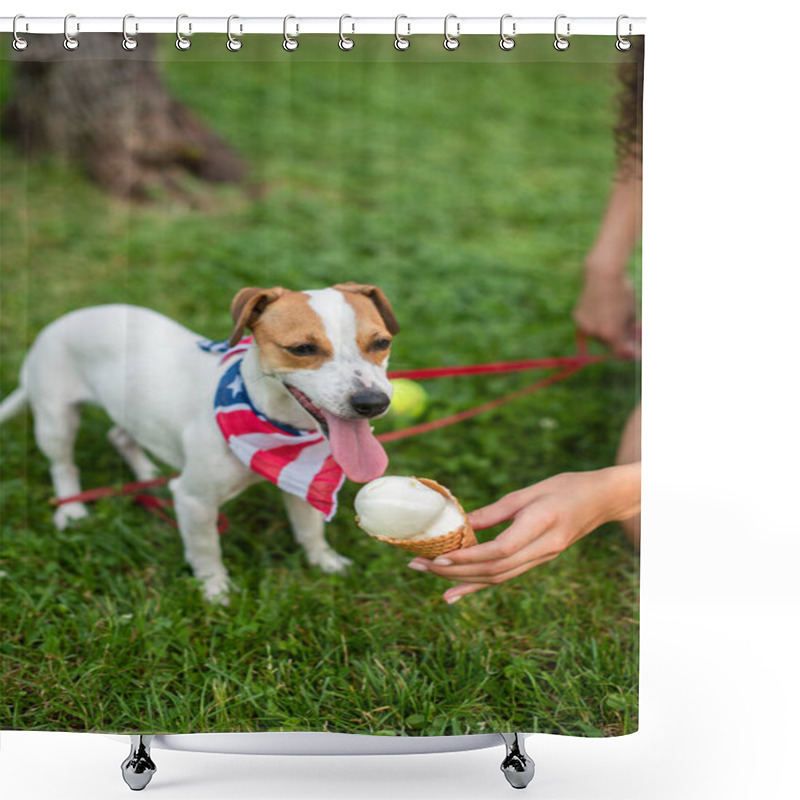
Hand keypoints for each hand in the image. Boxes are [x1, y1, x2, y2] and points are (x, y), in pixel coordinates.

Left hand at [408, 464, 639, 602]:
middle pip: (494, 568)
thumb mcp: (531, 491)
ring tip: (427, 574)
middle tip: (420, 563)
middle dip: (454, 570)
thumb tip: (463, 523)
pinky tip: (454, 593)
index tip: (440, 555)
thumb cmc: (567, 487)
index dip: (470, 556)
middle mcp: (542, 548)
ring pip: (497, 577)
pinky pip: (504, 577)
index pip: (501, 549)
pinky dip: (477, 585)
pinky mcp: (537, 560)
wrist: (602, 501)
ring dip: (461, 579)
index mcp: (541, 524)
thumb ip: (497, 509)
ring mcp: (541, 558)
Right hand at [573, 268, 639, 358]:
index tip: (638, 351)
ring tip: (616, 317)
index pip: (621, 352)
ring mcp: (585, 326)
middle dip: (620, 340)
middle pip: (609, 344)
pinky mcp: (578, 317)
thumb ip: (631, 331)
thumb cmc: (622, 292)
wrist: (603, 274)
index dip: (630, 353)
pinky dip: (597, 323)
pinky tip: (603, 312)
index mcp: (611, 333)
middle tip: (631, 332)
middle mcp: (595, 333)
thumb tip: (635, 343)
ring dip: (607, 331)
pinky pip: (588, 326)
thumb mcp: (631, 313)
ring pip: (598, 336)